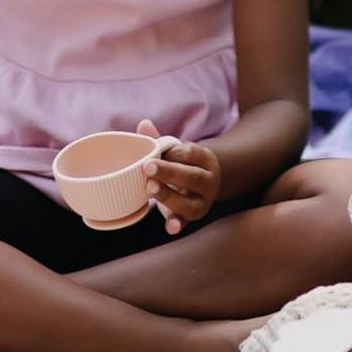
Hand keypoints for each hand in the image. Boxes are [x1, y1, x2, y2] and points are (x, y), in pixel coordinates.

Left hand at [137, 119, 220, 235]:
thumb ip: (161, 140)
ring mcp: (202, 202)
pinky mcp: (191, 217)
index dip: (175, 153)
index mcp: (205, 160)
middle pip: (193, 177)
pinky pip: (186, 222)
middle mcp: (208, 182)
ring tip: (149, 188)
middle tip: (147, 168)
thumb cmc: (184, 164)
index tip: (157, 151)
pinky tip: (171, 227)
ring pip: (190, 202)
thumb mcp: (177, 150)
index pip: (192, 154)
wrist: (204, 184)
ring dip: (169, 196)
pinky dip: (178, 224)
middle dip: (169, 172)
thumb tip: (143, 124)